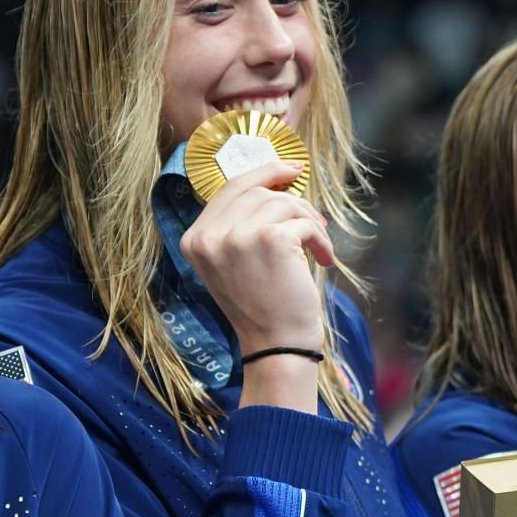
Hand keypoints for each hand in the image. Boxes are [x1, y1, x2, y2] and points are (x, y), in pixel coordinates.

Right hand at [177, 158, 332, 355]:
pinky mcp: (269, 239)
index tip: (292, 169)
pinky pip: (303, 221)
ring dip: (308, 222)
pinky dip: (320, 238)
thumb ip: (238, 224)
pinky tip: (323, 258)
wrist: (276, 347)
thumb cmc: (262, 306)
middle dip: (292, 202)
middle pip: (257, 191)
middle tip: (314, 222)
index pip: (229, 188)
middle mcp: (208, 237)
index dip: (264, 173)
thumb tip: (277, 176)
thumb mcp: (234, 263)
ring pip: (282, 202)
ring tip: (317, 247)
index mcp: (193, 240)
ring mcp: (236, 237)